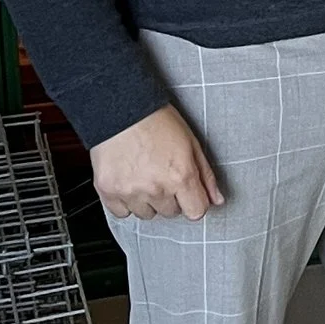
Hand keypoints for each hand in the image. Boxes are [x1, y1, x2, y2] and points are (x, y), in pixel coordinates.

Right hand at [92, 105, 223, 221]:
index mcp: (180, 176)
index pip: (196, 212)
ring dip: (147, 201)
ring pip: (146, 214)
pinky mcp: (108, 192)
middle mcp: (156, 188)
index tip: (188, 194)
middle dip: (170, 197)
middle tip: (162, 175)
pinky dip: (125, 202)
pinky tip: (128, 181)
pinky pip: (122, 213)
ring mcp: (130, 192)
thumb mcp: (191, 143)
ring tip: (144, 175)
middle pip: (171, 212)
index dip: (194, 202)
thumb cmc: (156, 121)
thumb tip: (217, 200)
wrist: (120, 109)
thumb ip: (206, 176)